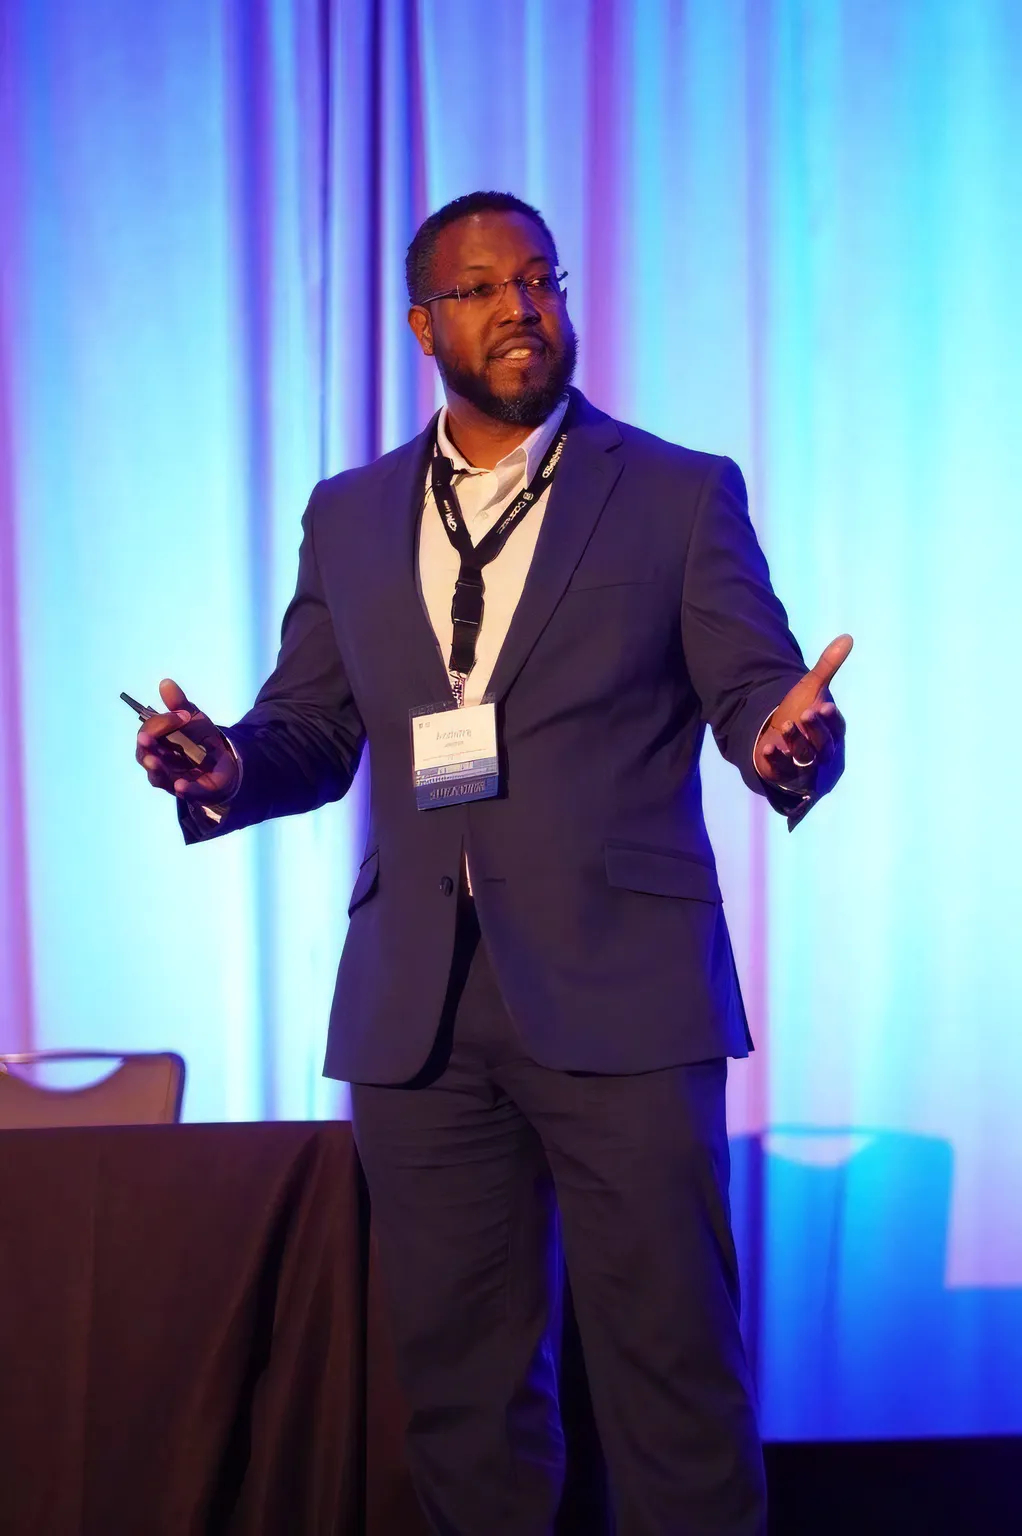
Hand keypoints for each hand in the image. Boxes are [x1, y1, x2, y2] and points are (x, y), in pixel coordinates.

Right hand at [135, 678, 239, 804]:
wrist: (226, 763)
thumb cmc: (201, 741)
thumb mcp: (194, 719)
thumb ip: (179, 704)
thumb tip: (166, 682)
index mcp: (158, 743)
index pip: (149, 733)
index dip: (161, 723)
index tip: (183, 715)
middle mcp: (160, 763)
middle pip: (146, 756)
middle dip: (146, 747)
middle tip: (145, 738)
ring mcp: (175, 779)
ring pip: (159, 777)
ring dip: (156, 769)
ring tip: (153, 761)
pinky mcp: (195, 792)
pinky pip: (188, 793)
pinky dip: (185, 790)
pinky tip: (181, 786)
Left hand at [754, 634, 851, 797]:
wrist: (778, 740)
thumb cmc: (800, 713)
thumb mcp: (812, 689)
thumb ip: (827, 666)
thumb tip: (847, 637)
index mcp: (834, 734)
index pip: (837, 729)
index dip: (831, 720)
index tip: (824, 706)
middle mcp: (823, 755)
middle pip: (824, 746)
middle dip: (816, 731)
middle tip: (806, 714)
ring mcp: (804, 769)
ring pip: (805, 760)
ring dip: (796, 743)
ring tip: (786, 724)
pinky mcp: (784, 776)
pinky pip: (782, 772)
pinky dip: (776, 762)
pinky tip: (767, 748)